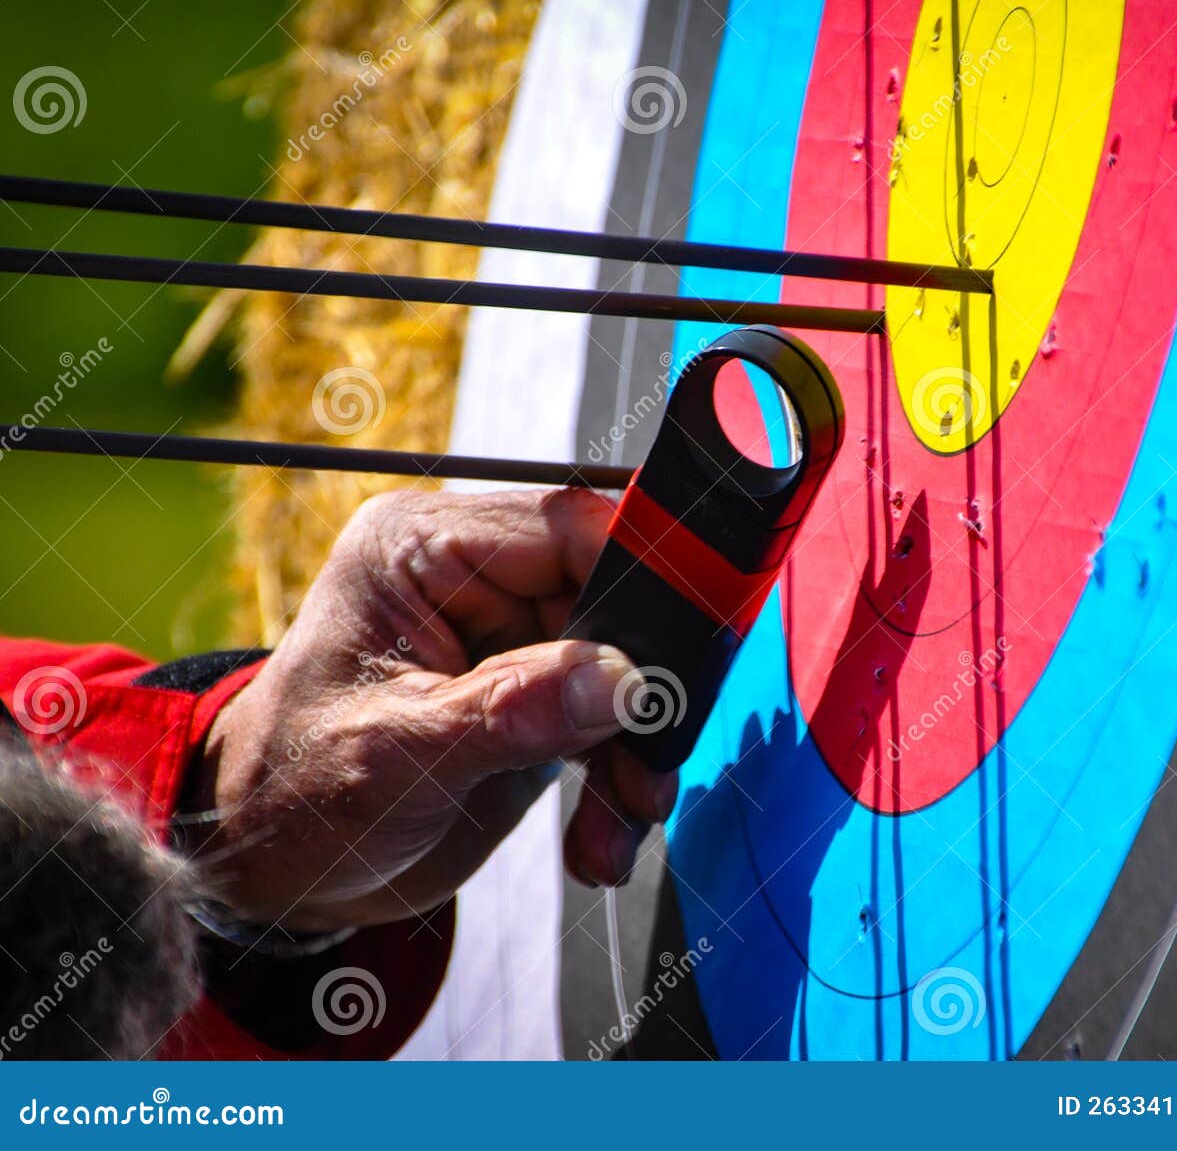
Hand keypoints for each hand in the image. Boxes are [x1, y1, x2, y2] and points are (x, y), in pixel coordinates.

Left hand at [193, 489, 678, 931]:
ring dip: (633, 752)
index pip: (565, 530)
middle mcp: (472, 579)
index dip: (639, 580)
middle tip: (650, 769)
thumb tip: (620, 681)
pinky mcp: (531, 696)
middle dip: (639, 693)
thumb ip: (509, 711)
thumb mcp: (396, 754)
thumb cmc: (295, 794)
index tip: (681, 653)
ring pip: (622, 670)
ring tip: (622, 819)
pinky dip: (617, 782)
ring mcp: (507, 638)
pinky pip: (609, 722)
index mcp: (422, 549)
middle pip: (610, 603)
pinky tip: (599, 840)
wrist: (273, 868)